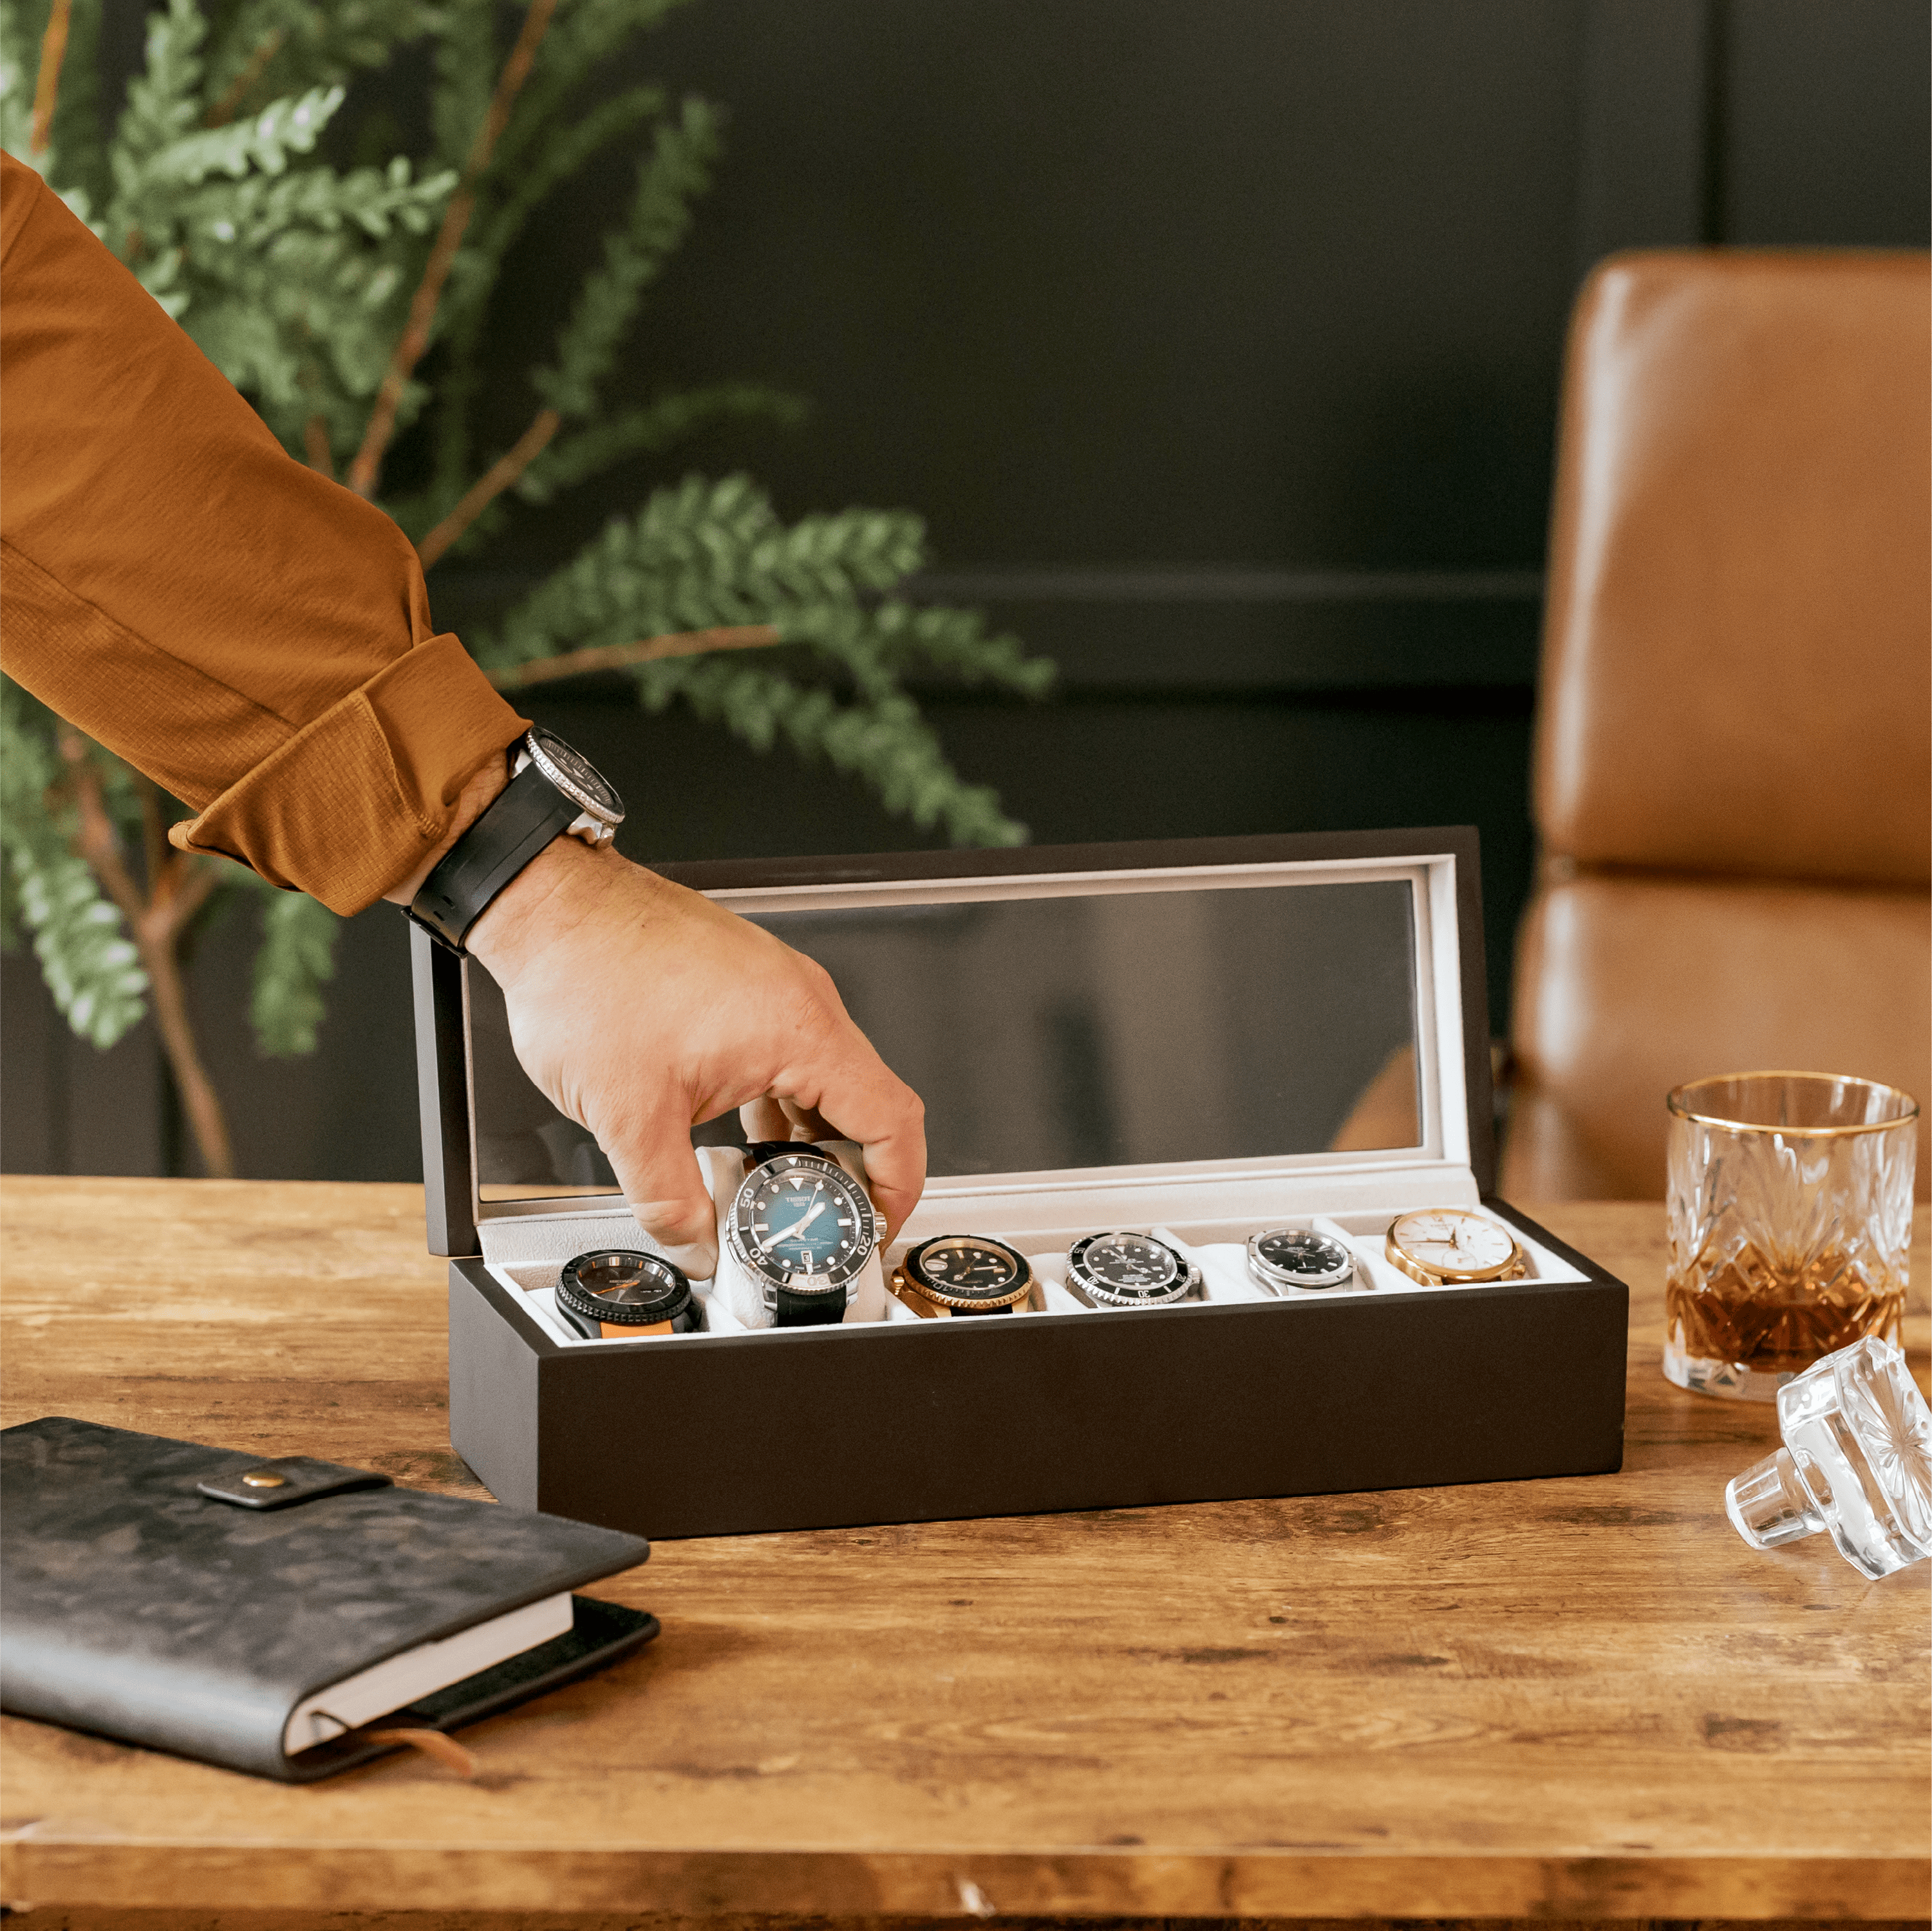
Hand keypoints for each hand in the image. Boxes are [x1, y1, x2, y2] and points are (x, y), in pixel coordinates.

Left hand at [461, 838, 925, 1276]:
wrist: (550, 906)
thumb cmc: (587, 974)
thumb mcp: (627, 1119)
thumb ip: (669, 1200)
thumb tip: (695, 1243)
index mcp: (799, 1029)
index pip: (892, 1119)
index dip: (897, 1186)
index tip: (877, 1227)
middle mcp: (802, 1000)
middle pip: (867, 1102)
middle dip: (849, 1173)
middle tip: (820, 1224)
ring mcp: (778, 988)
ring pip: (827, 1079)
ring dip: (810, 1139)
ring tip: (775, 1190)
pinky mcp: (748, 985)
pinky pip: (792, 1055)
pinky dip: (782, 1105)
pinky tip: (743, 1138)